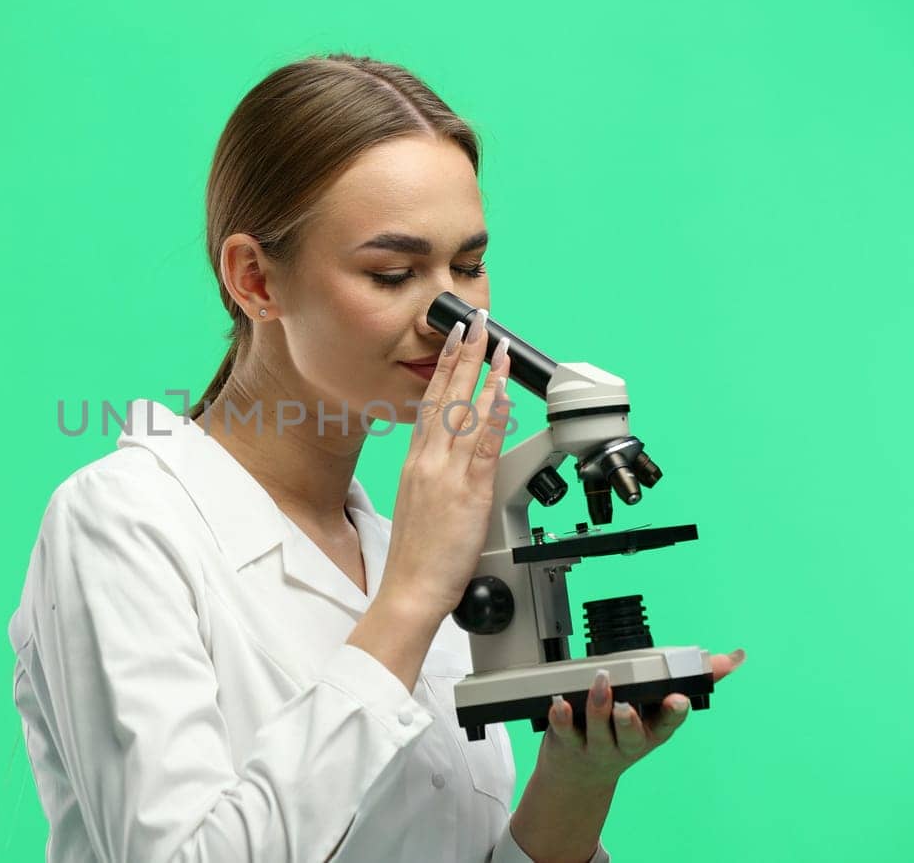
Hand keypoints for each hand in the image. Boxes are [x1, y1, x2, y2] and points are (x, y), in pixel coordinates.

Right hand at [382, 309, 514, 619]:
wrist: (409, 590)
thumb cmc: (416, 558)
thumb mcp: (416, 503)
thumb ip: (432, 475)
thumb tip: (446, 458)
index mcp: (415, 463)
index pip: (430, 403)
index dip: (443, 368)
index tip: (454, 340)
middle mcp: (427, 462)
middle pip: (446, 397)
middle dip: (462, 356)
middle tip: (475, 322)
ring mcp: (447, 475)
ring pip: (466, 414)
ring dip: (484, 375)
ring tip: (497, 345)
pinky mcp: (468, 494)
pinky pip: (484, 447)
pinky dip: (494, 416)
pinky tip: (503, 394)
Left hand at [533, 647, 746, 788]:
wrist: (581, 774)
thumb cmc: (623, 732)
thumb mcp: (657, 709)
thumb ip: (691, 679)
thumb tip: (733, 658)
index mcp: (652, 731)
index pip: (668, 723)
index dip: (673, 712)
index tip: (678, 699)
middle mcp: (626, 742)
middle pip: (631, 733)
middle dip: (629, 720)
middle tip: (626, 704)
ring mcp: (596, 744)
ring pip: (597, 729)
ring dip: (598, 708)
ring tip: (599, 686)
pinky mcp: (567, 742)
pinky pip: (564, 730)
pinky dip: (562, 716)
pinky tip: (561, 702)